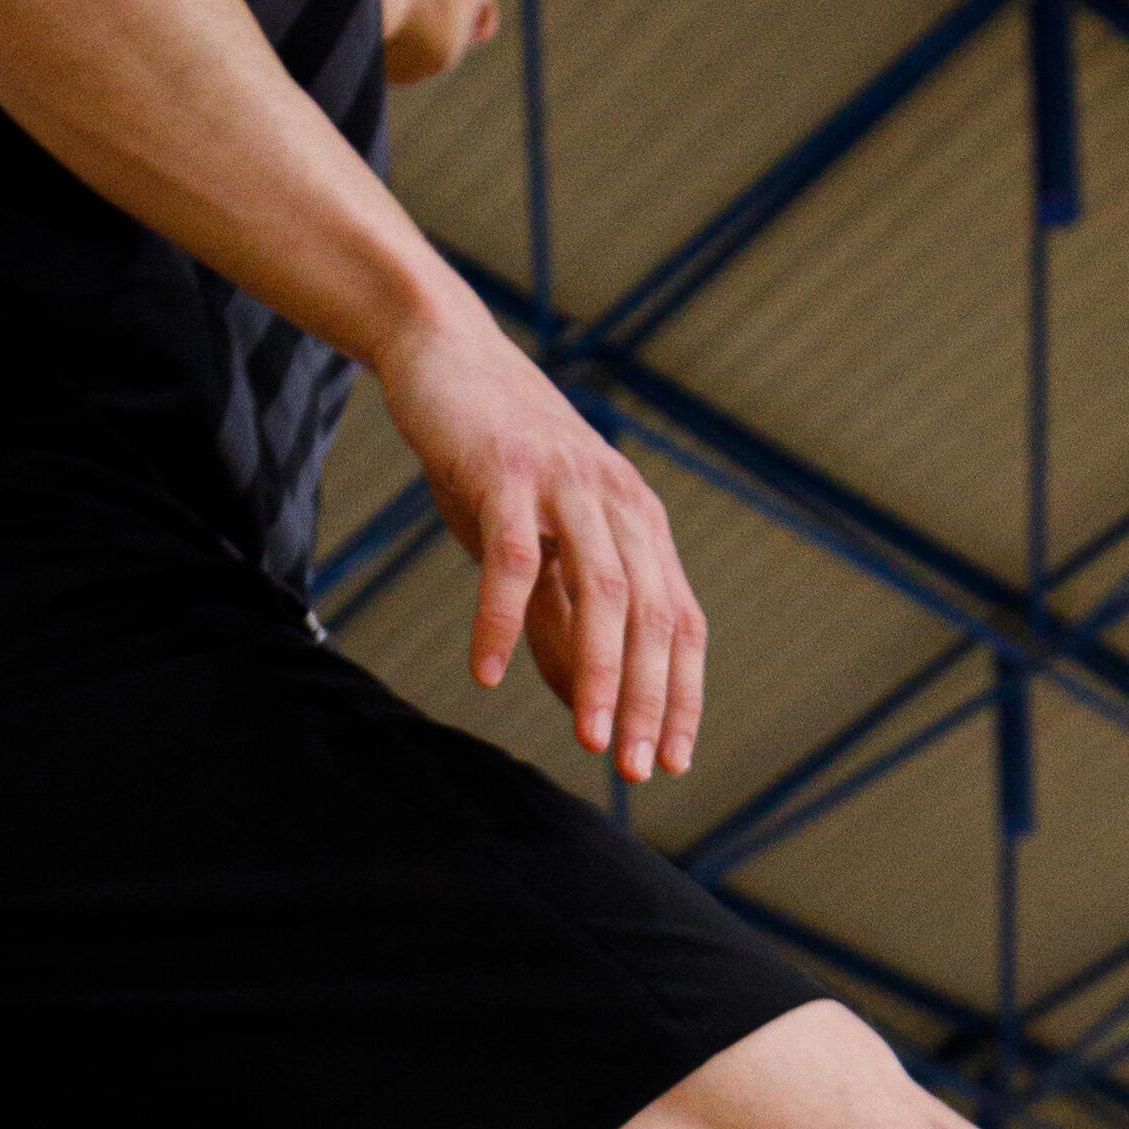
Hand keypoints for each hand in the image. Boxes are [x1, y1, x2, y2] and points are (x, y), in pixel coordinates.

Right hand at [369, 295, 705, 780]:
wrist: (449, 358)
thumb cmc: (499, 465)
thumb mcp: (544, 545)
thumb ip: (564, 617)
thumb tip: (582, 700)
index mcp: (641, 525)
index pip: (680, 623)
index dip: (680, 695)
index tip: (670, 763)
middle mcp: (619, 504)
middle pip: (651, 615)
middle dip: (645, 699)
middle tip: (632, 769)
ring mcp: (565, 486)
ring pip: (601, 590)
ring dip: (596, 671)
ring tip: (587, 739)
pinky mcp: (505, 473)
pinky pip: (511, 558)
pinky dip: (501, 620)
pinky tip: (488, 674)